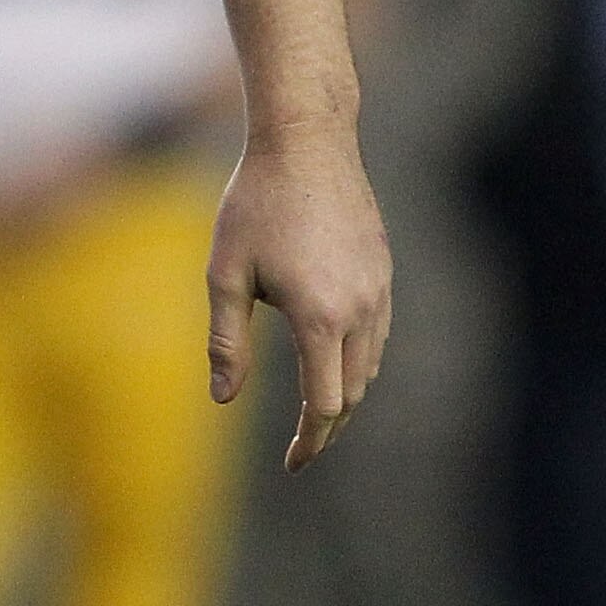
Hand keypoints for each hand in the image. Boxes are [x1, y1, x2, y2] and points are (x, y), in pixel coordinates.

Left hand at [208, 117, 390, 469]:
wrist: (306, 140)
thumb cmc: (254, 201)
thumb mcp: (225, 272)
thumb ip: (227, 340)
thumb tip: (223, 399)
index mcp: (319, 316)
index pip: (324, 404)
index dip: (310, 442)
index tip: (292, 464)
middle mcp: (359, 309)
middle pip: (350, 393)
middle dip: (327, 428)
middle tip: (301, 450)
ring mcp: (378, 288)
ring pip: (368, 366)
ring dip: (343, 396)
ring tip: (315, 414)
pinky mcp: (383, 269)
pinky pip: (377, 334)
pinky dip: (357, 361)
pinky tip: (332, 361)